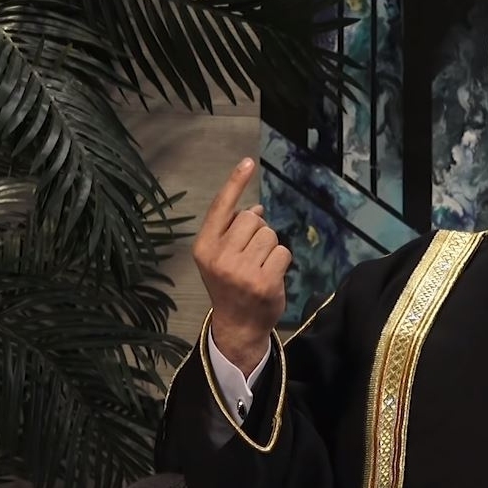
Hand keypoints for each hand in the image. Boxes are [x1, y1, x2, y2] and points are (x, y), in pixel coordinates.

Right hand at [192, 158, 291, 376]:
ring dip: (271, 248)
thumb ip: (232, 232)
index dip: (236, 182)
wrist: (237, 326)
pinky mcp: (263, 282)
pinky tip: (270, 277)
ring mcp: (241, 270)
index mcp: (204, 247)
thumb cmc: (230, 285)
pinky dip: (281, 261)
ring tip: (259, 267)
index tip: (248, 161)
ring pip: (270, 235)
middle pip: (253, 220)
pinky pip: (283, 252)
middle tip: (251, 255)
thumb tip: (255, 209)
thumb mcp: (220, 257)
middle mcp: (219, 257)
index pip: (222, 207)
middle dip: (258, 232)